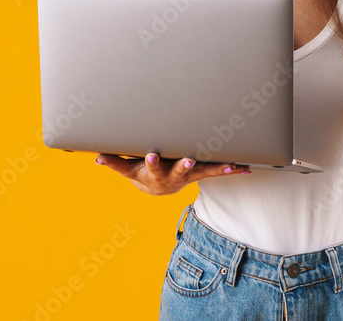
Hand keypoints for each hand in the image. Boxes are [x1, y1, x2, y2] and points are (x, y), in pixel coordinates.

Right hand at [95, 152, 250, 195]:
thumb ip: (113, 161)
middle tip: (190, 158)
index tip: (150, 156)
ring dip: (216, 168)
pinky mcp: (200, 172)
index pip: (149, 166)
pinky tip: (246, 167)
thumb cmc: (141, 172)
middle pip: (177, 169)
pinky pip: (217, 170)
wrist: (157, 188)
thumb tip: (95, 156)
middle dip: (183, 164)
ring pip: (203, 171)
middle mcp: (172, 175)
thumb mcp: (126, 169)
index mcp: (152, 172)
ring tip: (230, 165)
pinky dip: (231, 169)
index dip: (150, 162)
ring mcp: (188, 175)